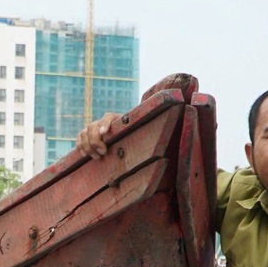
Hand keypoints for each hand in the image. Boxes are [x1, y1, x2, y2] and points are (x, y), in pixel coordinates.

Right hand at [76, 73, 197, 156]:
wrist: (140, 138)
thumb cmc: (152, 136)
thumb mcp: (158, 130)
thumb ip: (168, 123)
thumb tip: (188, 109)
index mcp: (122, 119)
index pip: (108, 118)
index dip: (104, 125)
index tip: (106, 135)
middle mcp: (108, 122)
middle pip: (92, 126)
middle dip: (94, 140)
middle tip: (104, 153)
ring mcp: (98, 129)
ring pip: (84, 131)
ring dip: (87, 144)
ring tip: (97, 156)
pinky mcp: (91, 137)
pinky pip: (79, 137)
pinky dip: (80, 145)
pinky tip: (86, 154)